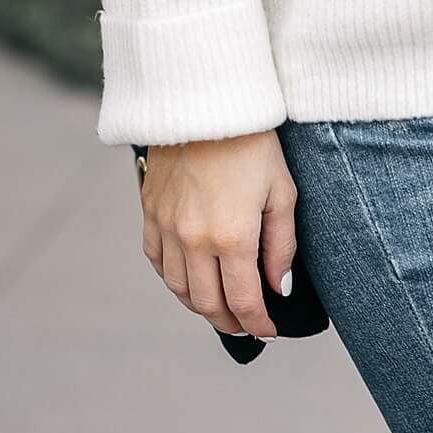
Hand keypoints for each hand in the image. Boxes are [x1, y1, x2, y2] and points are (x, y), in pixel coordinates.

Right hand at [139, 133, 296, 338]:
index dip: (258, 323)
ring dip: (200, 305)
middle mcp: (193, 239)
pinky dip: (174, 279)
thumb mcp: (282, 193)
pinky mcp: (150, 211)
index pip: (243, 300)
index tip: (268, 330)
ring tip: (220, 307)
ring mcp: (166, 227)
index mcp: (231, 237)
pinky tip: (189, 279)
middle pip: (207, 303)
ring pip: (178, 288)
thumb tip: (279, 287)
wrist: (204, 102)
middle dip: (230, 321)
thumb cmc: (252, 144)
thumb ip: (281, 246)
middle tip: (246, 325)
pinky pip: (156, 261)